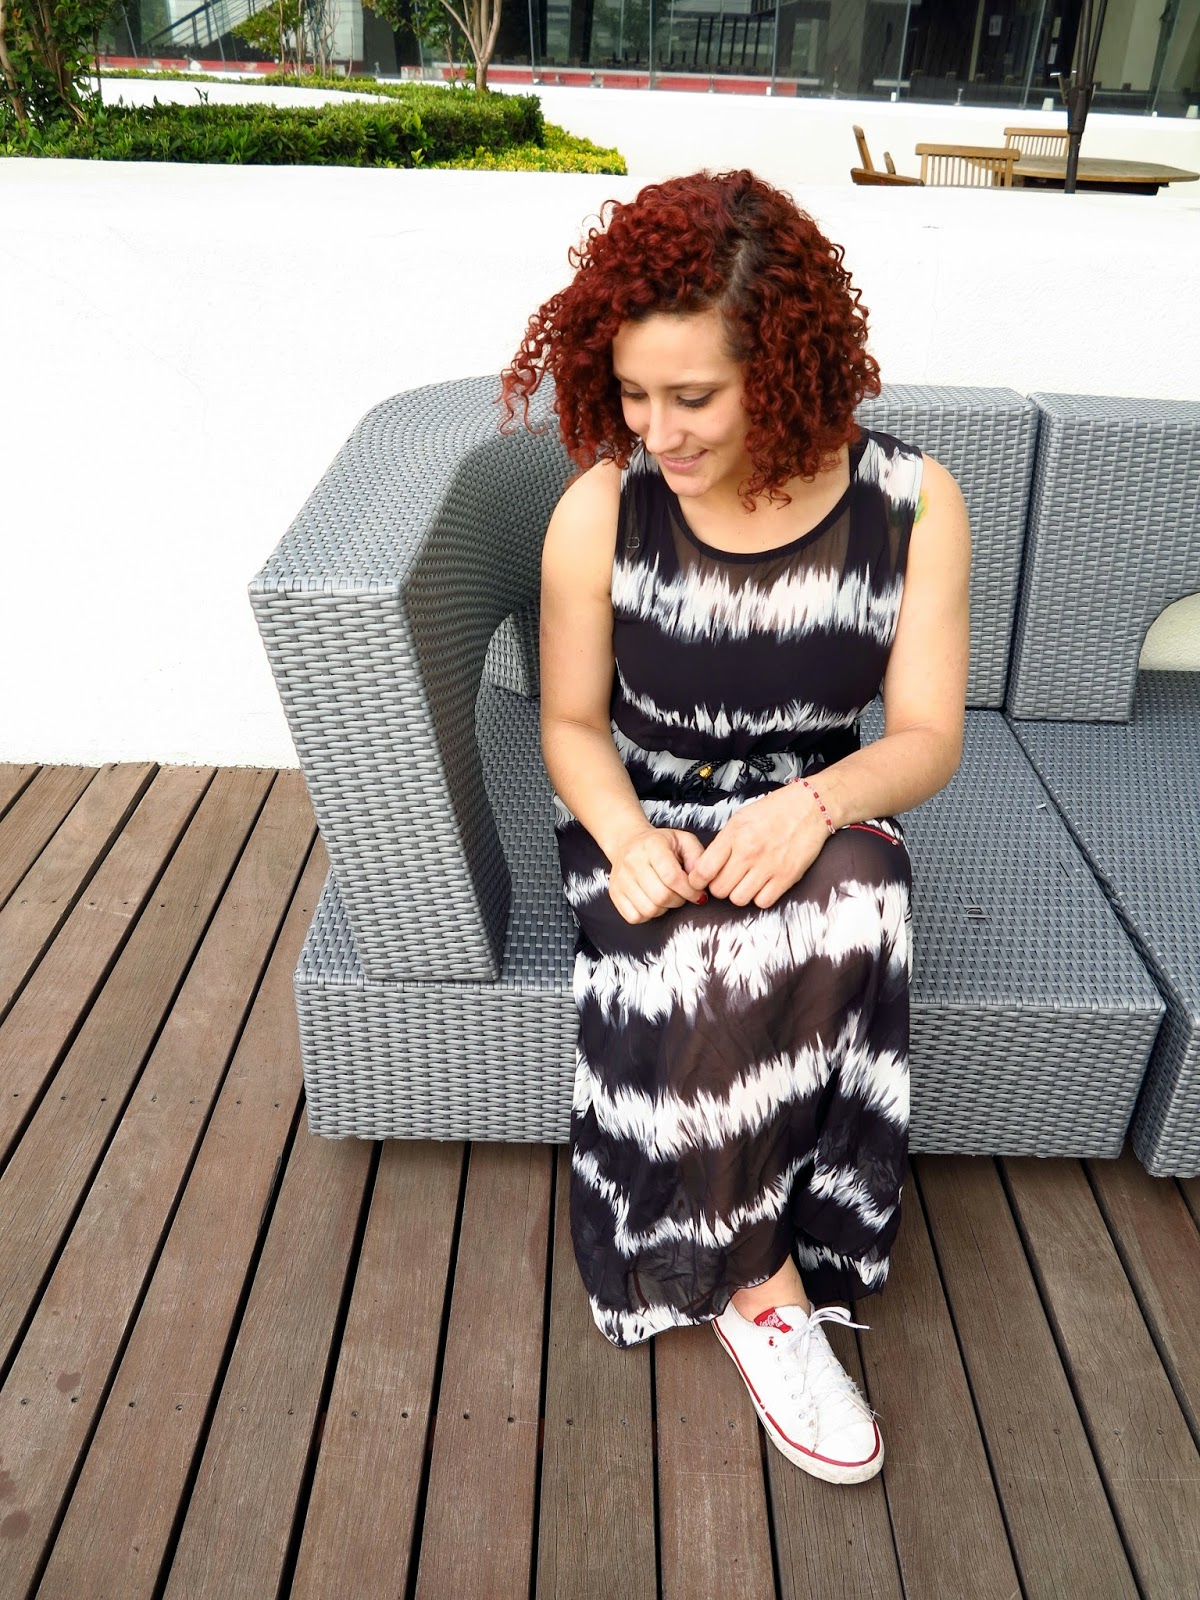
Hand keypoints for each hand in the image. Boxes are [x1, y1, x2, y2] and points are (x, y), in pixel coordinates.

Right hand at [607, 826, 707, 923]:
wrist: (628, 842)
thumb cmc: (662, 844)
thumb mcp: (684, 841)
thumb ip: (698, 857)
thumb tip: (699, 881)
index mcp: (652, 845)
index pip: (671, 877)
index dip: (690, 891)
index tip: (699, 894)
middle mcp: (632, 860)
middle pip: (661, 896)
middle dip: (679, 900)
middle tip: (683, 895)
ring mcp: (620, 878)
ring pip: (648, 909)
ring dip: (664, 908)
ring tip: (667, 896)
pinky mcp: (614, 893)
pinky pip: (634, 917)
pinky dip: (648, 915)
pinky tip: (653, 901)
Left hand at [687, 787, 827, 907]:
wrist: (810, 807)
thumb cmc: (774, 811)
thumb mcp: (740, 819)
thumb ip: (722, 843)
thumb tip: (705, 867)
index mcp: (734, 835)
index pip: (704, 870)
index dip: (697, 880)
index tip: (700, 880)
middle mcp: (749, 852)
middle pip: (719, 889)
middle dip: (719, 887)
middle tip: (727, 878)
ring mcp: (768, 866)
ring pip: (739, 899)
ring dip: (739, 893)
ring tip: (745, 881)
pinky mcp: (787, 877)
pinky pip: (763, 902)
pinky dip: (760, 897)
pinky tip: (762, 884)